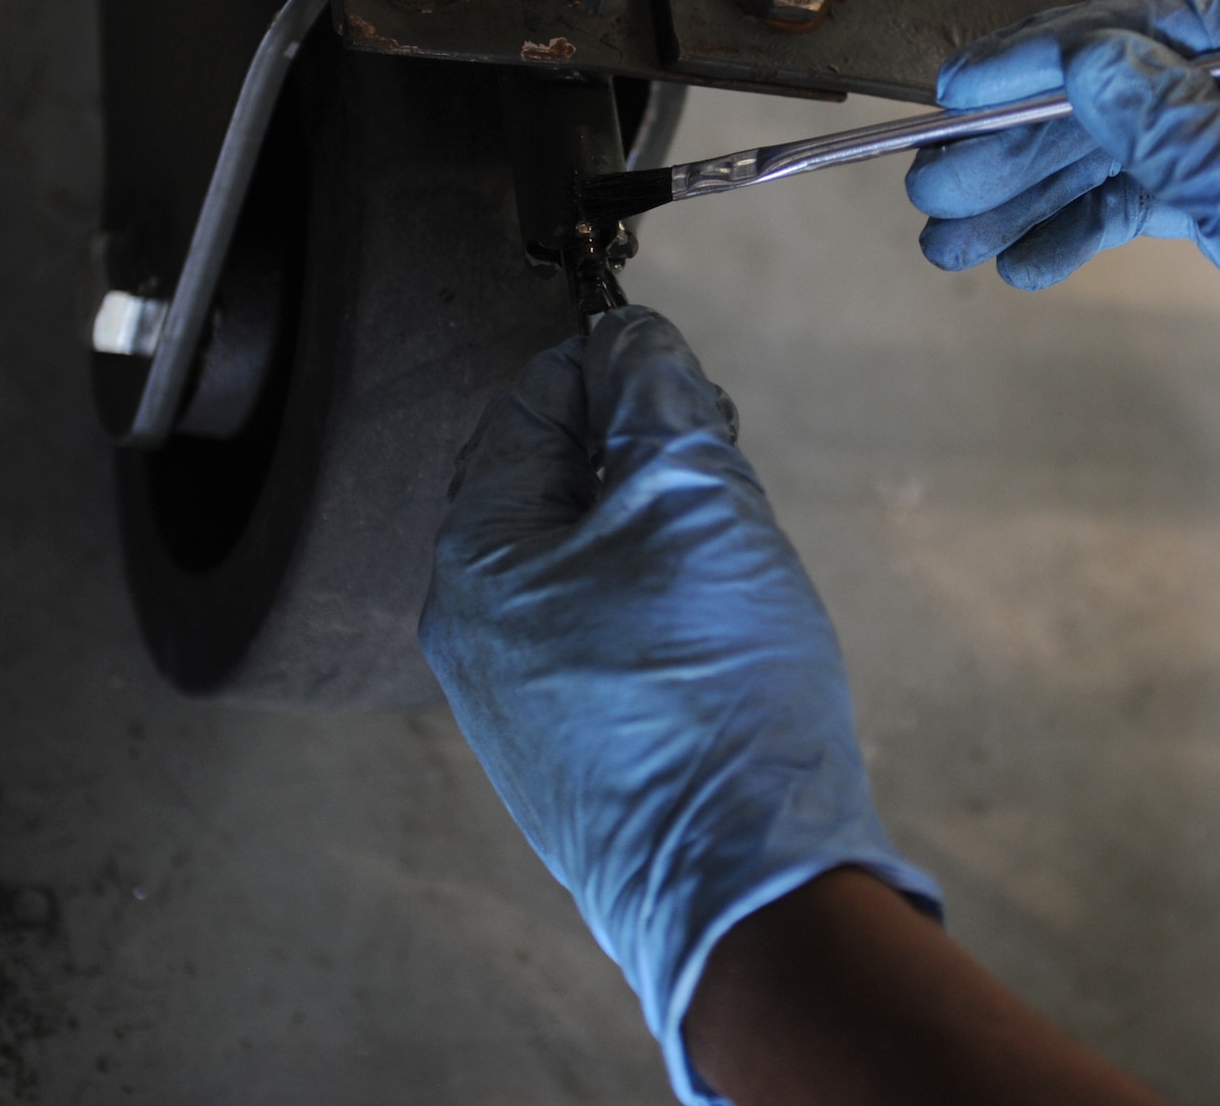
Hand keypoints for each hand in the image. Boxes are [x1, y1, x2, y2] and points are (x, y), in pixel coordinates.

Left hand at [421, 307, 938, 1104]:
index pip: (532, 405)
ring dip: (663, 529)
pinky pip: (606, 636)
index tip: (690, 379)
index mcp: (479, 557)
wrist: (745, 881)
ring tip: (735, 552)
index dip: (617, 368)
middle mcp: (474, 630)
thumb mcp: (696, 499)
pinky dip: (664, 603)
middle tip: (723, 464)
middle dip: (646, 454)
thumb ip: (656, 396)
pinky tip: (721, 629)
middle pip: (556, 483)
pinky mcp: (571, 751)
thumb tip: (629, 339)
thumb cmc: (716, 688)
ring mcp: (517, 701)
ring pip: (588, 561)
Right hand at [907, 0, 1219, 582]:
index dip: (1055, 57)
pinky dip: (1090, 232)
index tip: (962, 87)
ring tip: (949, 239)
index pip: (1170, 28)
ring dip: (1042, 193)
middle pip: (1135, 92)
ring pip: (1134, 155)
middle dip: (1030, 141)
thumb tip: (1087, 60)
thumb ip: (1192, 139)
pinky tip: (1022, 265)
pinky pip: (1158, 207)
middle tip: (933, 185)